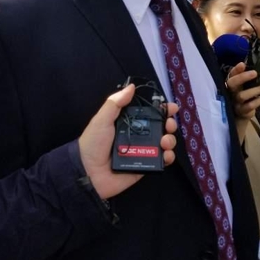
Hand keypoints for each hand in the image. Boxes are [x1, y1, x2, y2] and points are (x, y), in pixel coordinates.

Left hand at [78, 84, 177, 199]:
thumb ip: (116, 102)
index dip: (161, 108)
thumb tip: (131, 87)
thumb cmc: (93, 143)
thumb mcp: (102, 119)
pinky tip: (166, 154)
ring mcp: (142, 151)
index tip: (170, 107)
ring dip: (170, 139)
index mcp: (128, 122)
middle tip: (169, 124)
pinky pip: (160, 161)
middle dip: (169, 123)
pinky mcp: (145, 166)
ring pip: (164, 142)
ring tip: (165, 141)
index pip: (148, 112)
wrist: (88, 172)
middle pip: (160, 127)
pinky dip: (168, 157)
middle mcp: (137, 135)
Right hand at [226, 62, 259, 120]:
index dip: (236, 69)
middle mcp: (230, 92)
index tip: (243, 64)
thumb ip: (251, 74)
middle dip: (243, 77)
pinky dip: (257, 101)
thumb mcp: (246, 85)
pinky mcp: (241, 111)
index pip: (231, 74)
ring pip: (242, 95)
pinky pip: (249, 106)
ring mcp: (234, 102)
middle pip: (232, 83)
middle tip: (255, 73)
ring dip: (255, 90)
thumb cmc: (245, 95)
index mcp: (231, 83)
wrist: (241, 114)